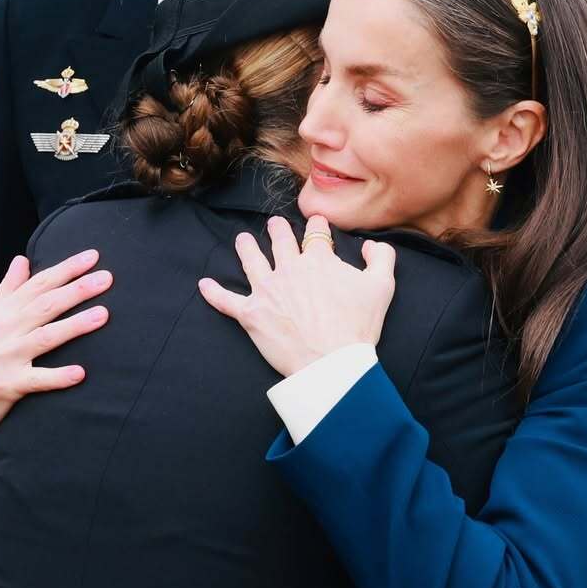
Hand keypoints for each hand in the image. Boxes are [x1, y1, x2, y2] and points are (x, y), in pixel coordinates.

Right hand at [0, 251, 111, 454]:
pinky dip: (57, 376)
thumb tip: (21, 259)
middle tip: (107, 278)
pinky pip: (36, 380)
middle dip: (77, 290)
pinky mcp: (6, 386)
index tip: (93, 256)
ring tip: (103, 314)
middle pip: (44, 305)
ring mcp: (4, 358)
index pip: (37, 284)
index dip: (65, 269)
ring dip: (75, 325)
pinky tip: (80, 373)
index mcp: (1, 313)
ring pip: (44, 337)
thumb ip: (9, 290)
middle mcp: (2, 331)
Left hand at [197, 215, 395, 377]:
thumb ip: (381, 257)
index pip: (315, 233)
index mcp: (319, 260)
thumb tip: (370, 245)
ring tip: (242, 240)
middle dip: (277, 230)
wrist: (332, 363)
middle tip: (274, 225)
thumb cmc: (358, 327)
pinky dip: (213, 292)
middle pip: (280, 240)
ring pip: (251, 260)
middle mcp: (289, 268)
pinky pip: (226, 301)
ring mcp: (267, 290)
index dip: (317, 226)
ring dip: (246, 247)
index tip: (316, 224)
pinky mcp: (251, 314)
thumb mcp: (383, 287)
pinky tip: (204, 284)